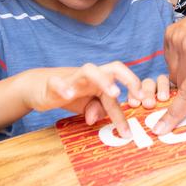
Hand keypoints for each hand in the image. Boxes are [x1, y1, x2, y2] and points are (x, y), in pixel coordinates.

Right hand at [21, 62, 152, 136]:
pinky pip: (58, 82)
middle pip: (114, 67)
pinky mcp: (53, 83)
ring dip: (103, 80)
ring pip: (90, 70)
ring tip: (114, 93)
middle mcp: (91, 76)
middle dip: (129, 78)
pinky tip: (68, 96)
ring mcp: (73, 77)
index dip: (131, 102)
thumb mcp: (88, 106)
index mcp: (103, 80)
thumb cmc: (72, 94)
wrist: (40, 87)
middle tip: (138, 95)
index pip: (121, 89)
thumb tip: (96, 118)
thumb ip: (99, 110)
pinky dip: (63, 87)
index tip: (145, 109)